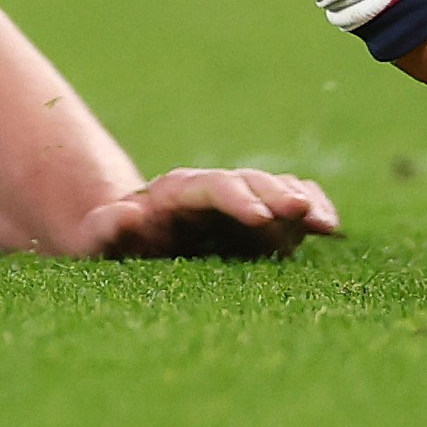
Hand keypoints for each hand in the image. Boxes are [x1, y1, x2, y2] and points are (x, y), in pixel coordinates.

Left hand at [71, 166, 342, 260]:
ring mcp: (235, 201)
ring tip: (323, 222)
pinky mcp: (255, 218)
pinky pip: (286, 203)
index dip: (235, 198)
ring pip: (270, 189)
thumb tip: (127, 214)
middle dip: (273, 195)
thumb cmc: (107, 244)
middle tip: (300, 212)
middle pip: (244, 182)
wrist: (123, 235)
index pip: (206, 187)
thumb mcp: (97, 240)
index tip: (258, 217)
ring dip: (297, 202)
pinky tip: (329, 226)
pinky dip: (308, 208)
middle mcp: (209, 190)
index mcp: (172, 194)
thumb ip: (107, 228)